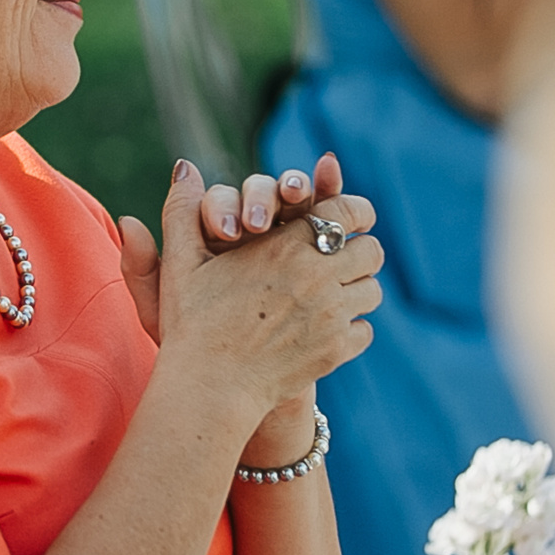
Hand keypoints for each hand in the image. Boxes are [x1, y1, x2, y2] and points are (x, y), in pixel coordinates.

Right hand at [122, 161, 381, 412]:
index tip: (346, 219)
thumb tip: (185, 166)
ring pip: (372, 291)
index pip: (347, 210)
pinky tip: (329, 328)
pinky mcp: (336, 351)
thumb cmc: (192, 323)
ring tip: (335, 293)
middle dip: (359, 250)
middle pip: (371, 250)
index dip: (353, 211)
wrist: (209, 388)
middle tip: (341, 258)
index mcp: (285, 247)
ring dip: (357, 289)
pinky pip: (365, 330)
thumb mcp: (181, 262)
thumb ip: (184, 210)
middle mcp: (317, 277)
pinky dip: (353, 328)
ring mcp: (331, 317)